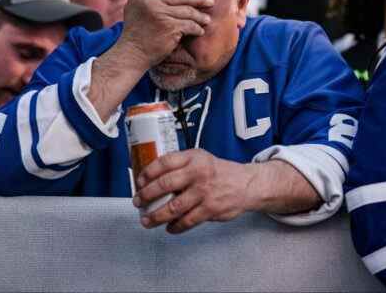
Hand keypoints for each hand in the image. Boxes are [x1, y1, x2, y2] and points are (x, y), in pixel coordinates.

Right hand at [117, 0, 213, 68]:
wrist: (133, 53)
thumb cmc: (134, 28)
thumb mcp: (132, 4)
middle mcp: (151, 2)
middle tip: (211, 1)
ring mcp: (161, 14)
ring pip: (188, 11)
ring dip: (200, 16)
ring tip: (206, 19)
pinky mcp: (170, 28)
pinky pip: (189, 24)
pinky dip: (197, 28)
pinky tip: (200, 31)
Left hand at [132, 149, 255, 233]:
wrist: (246, 184)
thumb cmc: (219, 172)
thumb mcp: (200, 158)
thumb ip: (180, 164)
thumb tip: (153, 177)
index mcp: (193, 158)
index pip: (165, 162)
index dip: (148, 172)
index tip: (139, 181)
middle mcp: (198, 173)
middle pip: (165, 184)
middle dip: (146, 195)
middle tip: (138, 202)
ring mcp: (204, 192)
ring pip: (173, 207)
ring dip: (156, 216)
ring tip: (147, 220)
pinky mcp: (210, 209)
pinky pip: (187, 221)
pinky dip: (175, 226)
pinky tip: (169, 227)